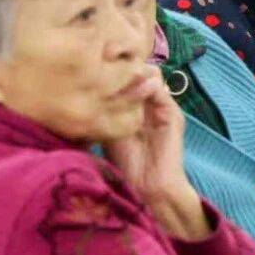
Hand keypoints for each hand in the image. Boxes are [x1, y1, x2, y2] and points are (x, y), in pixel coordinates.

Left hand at [104, 67, 210, 240]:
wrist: (149, 190)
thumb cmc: (124, 167)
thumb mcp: (106, 133)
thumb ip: (102, 112)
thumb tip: (81, 91)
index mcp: (135, 105)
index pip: (126, 73)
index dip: (111, 66)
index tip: (90, 66)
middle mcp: (149, 102)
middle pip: (139, 68)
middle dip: (121, 64)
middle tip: (101, 67)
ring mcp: (162, 107)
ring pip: (150, 73)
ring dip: (132, 73)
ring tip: (112, 80)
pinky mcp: (172, 115)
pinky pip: (159, 89)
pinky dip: (144, 86)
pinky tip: (126, 93)